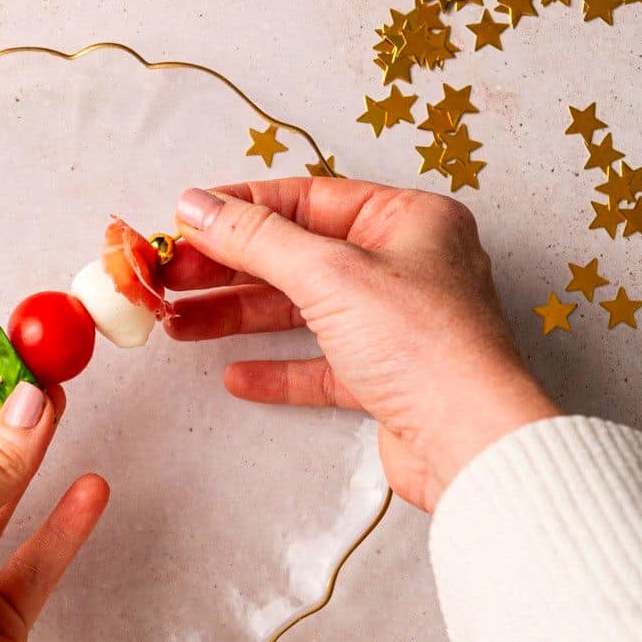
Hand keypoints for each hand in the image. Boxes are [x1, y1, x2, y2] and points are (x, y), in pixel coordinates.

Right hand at [169, 178, 558, 510]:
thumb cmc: (423, 345)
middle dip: (228, 267)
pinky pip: (318, 364)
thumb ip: (257, 238)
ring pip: (300, 310)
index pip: (306, 198)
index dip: (241, 208)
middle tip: (170, 276)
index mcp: (407, 220)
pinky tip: (236, 375)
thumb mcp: (329, 274)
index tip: (185, 220)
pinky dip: (276, 367)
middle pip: (296, 255)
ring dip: (238, 316)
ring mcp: (394, 324)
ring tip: (179, 323)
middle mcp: (403, 266)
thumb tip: (198, 205)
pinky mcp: (385, 378)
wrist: (470, 443)